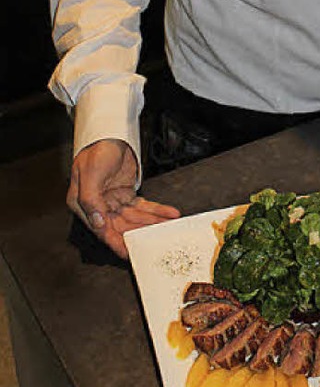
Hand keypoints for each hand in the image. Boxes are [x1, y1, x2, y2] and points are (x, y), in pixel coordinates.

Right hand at [67, 139, 180, 258]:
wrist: (111, 133)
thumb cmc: (97, 150)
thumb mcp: (91, 172)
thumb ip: (91, 199)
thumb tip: (97, 222)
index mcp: (83, 204)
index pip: (101, 229)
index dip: (116, 242)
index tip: (129, 252)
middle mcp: (98, 206)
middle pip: (122, 225)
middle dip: (141, 231)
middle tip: (157, 238)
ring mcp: (113, 201)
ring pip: (135, 217)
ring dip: (152, 221)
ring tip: (168, 225)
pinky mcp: (127, 194)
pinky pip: (143, 206)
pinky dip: (156, 210)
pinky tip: (168, 213)